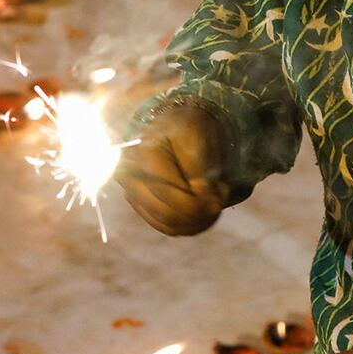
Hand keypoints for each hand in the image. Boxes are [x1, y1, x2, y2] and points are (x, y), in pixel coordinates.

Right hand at [114, 103, 229, 235]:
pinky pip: (168, 227)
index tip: (223, 188)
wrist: (175, 126)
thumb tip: (203, 201)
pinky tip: (203, 206)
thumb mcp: (198, 140)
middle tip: (220, 196)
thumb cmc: (188, 129)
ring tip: (213, 198)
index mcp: (143, 154)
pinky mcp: (141, 206)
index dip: (202, 201)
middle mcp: (130, 177)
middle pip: (169, 215)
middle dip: (201, 212)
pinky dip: (190, 223)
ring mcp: (133, 194)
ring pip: (170, 226)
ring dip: (199, 220)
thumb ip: (199, 172)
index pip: (173, 196)